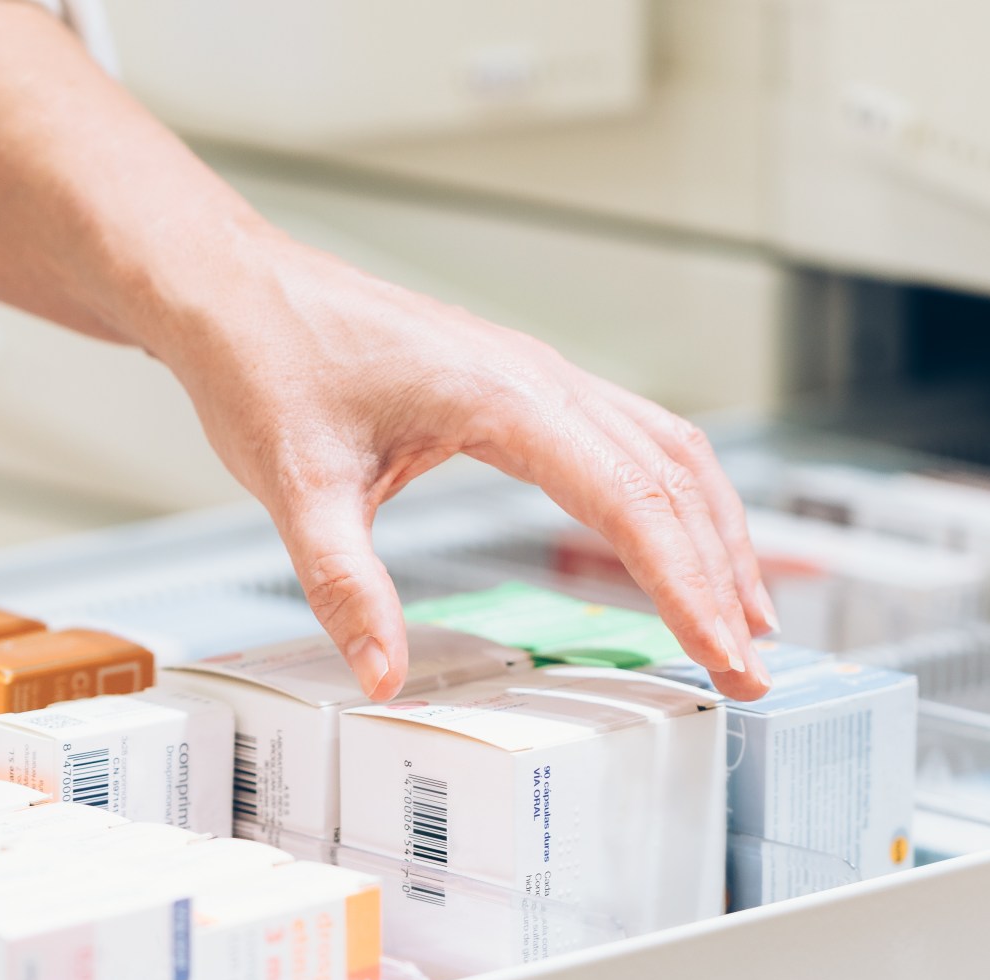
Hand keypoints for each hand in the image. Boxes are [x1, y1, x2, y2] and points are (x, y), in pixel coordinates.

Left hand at [152, 235, 778, 701]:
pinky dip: (675, 499)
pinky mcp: (524, 388)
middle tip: (752, 668)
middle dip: (722, 578)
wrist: (237, 291)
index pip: (629, 501)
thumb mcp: (295, 488)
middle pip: (672, 480)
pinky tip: (684, 545)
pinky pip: (631, 440)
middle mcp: (541, 378)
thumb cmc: (267, 363)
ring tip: (747, 617)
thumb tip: (383, 678)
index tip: (723, 654)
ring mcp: (540, 377)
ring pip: (668, 453)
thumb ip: (345, 587)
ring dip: (716, 534)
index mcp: (505, 395)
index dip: (685, 586)